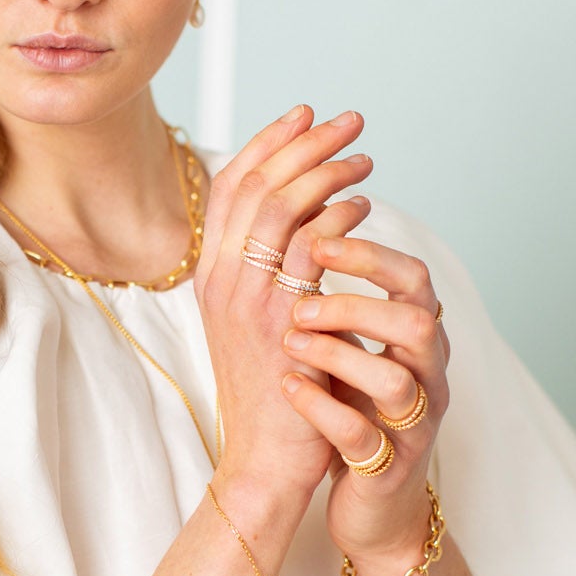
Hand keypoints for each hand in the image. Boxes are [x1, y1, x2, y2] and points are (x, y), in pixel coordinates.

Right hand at [194, 104, 373, 505]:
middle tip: (346, 121)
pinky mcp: (282, 320)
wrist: (264, 460)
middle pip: (257, 184)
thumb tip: (307, 220)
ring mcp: (249, 299)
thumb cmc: (271, 396)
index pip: (230, 187)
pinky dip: (338, 218)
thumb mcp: (254, 323)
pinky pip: (311, 249)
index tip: (303, 115)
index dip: (268, 143)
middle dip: (304, 142)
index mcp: (211, 275)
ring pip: (283, 207)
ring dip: (328, 171)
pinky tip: (363, 206)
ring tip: (364, 157)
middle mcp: (222, 279)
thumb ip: (268, 273)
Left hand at [279, 232, 450, 575]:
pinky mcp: (389, 469)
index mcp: (420, 339)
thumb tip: (299, 223)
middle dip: (358, 303)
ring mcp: (413, 425)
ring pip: (396, 380)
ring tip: (289, 342)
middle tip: (300, 301)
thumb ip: (337, 298)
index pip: (413, 278)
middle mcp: (428, 377)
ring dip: (338, 355)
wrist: (373, 507)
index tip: (315, 237)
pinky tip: (290, 386)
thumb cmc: (357, 413)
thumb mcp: (351, 349)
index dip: (370, 253)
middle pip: (418, 322)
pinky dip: (321, 408)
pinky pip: (362, 436)